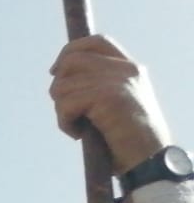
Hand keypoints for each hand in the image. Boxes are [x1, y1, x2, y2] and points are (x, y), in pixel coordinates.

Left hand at [50, 35, 173, 171]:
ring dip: (61, 111)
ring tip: (77, 127)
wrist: (148, 161)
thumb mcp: (115, 106)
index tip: (55, 72)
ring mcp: (118, 81)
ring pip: (63, 85)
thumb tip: (61, 79)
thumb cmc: (127, 142)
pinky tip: (78, 134)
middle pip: (72, 60)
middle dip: (58, 86)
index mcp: (130, 68)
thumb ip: (97, 87)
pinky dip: (64, 122)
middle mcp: (126, 69)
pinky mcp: (108, 97)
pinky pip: (66, 104)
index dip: (69, 52)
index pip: (95, 42)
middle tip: (66, 110)